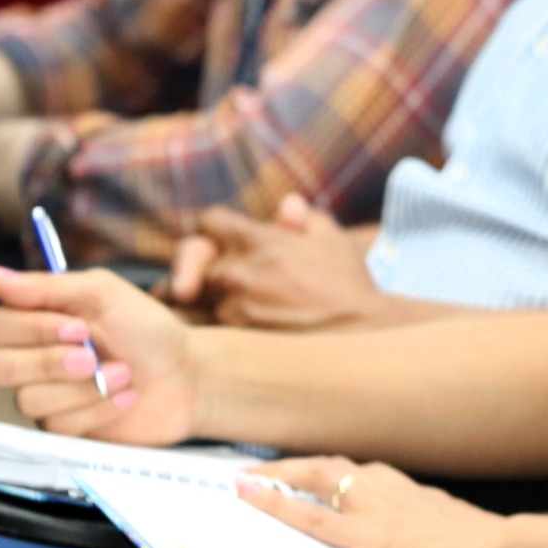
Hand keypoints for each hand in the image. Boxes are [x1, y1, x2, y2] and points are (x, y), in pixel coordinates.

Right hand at [0, 263, 199, 442]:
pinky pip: (58, 426)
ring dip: (83, 388)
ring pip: (27, 401)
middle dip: (48, 363)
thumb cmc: (147, 329)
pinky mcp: (63, 430)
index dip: (31, 329)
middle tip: (92, 356)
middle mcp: (29, 359)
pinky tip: (126, 397)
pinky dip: (98, 408)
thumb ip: (47, 287)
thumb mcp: (104, 294)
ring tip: (123, 373)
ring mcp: (44, 396)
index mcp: (34, 320)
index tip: (79, 327)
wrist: (187, 375)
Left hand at [167, 199, 383, 328]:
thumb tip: (285, 205)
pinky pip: (194, 331)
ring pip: (186, 299)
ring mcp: (230, 309)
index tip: (219, 242)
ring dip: (193, 300)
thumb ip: (303, 217)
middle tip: (194, 281)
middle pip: (190, 259)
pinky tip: (203, 336)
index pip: (209, 222)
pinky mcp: (230, 342)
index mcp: (257, 239)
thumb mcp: (332, 239)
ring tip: (200, 309)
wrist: (361, 335)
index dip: (213, 231)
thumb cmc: (349, 286)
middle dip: (194, 267)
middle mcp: (236, 271)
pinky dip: (196, 330)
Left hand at [233, 457, 526, 547]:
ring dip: (282, 475)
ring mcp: (376, 511)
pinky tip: (250, 495)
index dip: (342, 475)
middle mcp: (394, 492)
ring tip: (249, 478)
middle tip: (272, 470)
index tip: (324, 475)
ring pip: (317, 479)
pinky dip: (275, 503)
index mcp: (421, 497)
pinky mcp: (364, 537)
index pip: (371, 478)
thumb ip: (453, 546)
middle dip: (302, 467)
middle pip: (338, 468)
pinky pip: (308, 516)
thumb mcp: (472, 546)